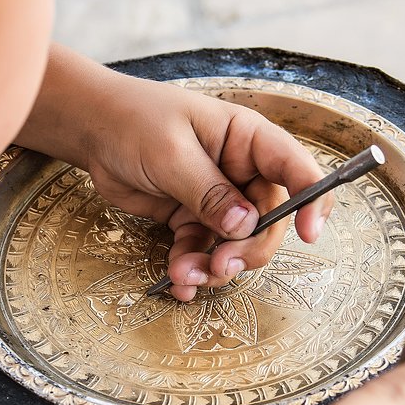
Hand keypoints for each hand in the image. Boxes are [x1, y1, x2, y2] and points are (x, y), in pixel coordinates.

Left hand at [15, 46, 331, 301]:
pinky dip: (192, 269)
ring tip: (184, 274)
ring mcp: (217, 198)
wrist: (92, 129)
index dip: (312, 201)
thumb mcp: (172, 153)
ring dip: (216, 265)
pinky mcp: (191, 218)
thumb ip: (208, 192)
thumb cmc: (135, 121)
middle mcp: (241, 171)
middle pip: (269, 220)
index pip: (296, 169)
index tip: (309, 233)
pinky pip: (202, 250)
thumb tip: (244, 226)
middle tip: (222, 264)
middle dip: (249, 249)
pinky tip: (178, 283)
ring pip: (235, 243)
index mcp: (248, 140)